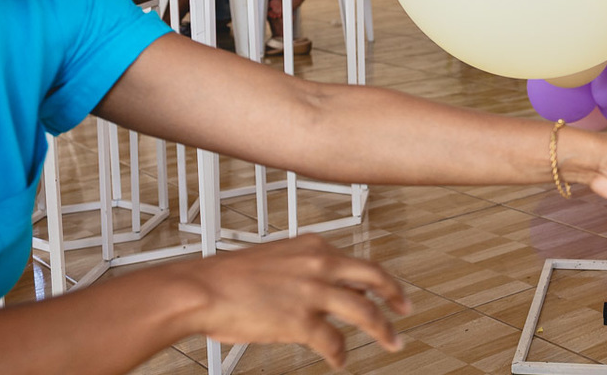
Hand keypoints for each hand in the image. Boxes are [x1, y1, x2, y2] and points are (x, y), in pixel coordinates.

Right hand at [172, 234, 410, 368]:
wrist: (200, 289)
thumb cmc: (227, 278)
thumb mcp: (275, 260)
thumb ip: (302, 270)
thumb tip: (318, 290)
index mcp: (312, 246)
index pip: (356, 261)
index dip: (376, 278)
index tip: (387, 288)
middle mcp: (319, 263)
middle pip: (374, 277)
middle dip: (395, 294)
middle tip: (406, 308)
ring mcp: (313, 291)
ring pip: (365, 311)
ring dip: (383, 329)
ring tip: (393, 342)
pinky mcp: (302, 320)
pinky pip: (334, 341)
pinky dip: (341, 353)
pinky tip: (341, 360)